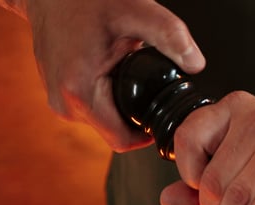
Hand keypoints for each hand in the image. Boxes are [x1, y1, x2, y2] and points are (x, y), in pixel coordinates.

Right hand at [12, 0, 204, 150]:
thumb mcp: (135, 10)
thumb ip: (169, 35)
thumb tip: (196, 64)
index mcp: (79, 92)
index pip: (123, 141)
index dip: (147, 135)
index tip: (163, 116)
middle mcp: (64, 104)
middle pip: (115, 134)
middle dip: (135, 117)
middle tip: (150, 87)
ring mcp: (58, 103)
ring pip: (104, 123)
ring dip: (121, 107)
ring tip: (128, 74)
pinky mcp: (58, 97)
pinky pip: (92, 111)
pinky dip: (107, 98)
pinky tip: (113, 74)